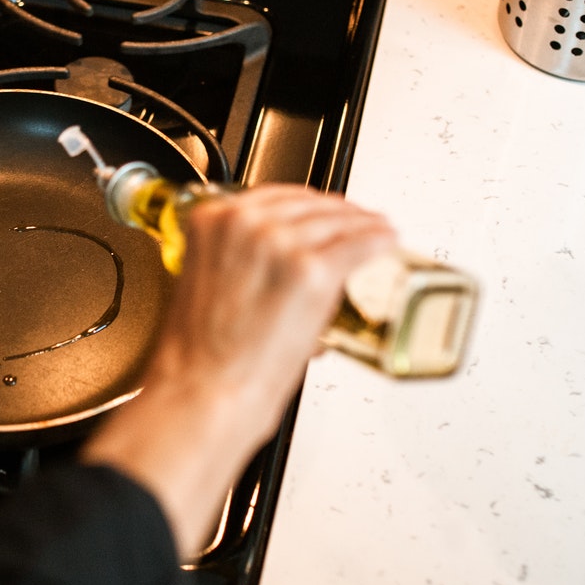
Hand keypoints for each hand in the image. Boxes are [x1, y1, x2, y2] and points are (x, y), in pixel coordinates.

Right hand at [79, 185, 395, 554]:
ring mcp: (283, 245)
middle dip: (335, 211)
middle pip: (309, 203)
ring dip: (362, 223)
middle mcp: (247, 224)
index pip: (272, 195)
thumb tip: (267, 265)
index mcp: (212, 220)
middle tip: (352, 222)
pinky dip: (379, 240)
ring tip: (376, 231)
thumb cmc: (198, 354)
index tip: (318, 210)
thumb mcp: (202, 282)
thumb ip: (231, 258)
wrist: (203, 390)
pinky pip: (360, 244)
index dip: (304, 202)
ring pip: (338, 220)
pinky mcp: (315, 272)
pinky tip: (386, 242)